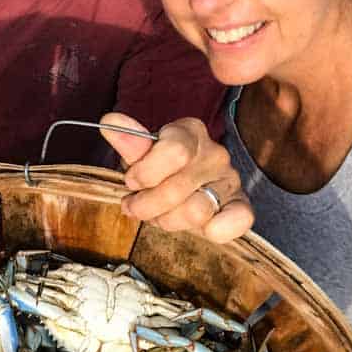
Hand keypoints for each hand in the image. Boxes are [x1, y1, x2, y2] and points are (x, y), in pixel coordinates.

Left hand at [100, 112, 253, 242]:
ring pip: (196, 211)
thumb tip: (111, 122)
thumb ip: (131, 142)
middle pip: (176, 189)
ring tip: (159, 216)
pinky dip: (218, 229)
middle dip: (146, 205)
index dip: (146, 173)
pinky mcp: (240, 206)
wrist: (183, 186)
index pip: (175, 151)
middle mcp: (215, 154)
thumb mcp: (141, 155)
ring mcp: (229, 181)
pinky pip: (239, 219)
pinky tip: (202, 228)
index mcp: (190, 133)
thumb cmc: (159, 169)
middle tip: (135, 206)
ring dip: (168, 220)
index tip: (132, 181)